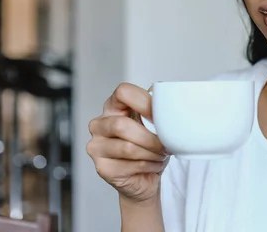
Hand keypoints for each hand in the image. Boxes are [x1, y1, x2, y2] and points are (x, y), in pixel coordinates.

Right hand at [86, 83, 169, 203]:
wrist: (146, 175)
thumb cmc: (150, 143)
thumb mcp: (154, 122)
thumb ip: (157, 108)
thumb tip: (169, 102)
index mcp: (113, 106)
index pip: (123, 92)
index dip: (145, 103)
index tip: (162, 116)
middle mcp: (99, 124)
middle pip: (121, 125)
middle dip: (150, 137)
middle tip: (166, 144)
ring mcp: (97, 147)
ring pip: (128, 148)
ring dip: (152, 153)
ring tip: (161, 154)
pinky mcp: (102, 168)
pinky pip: (131, 165)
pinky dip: (150, 165)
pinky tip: (153, 164)